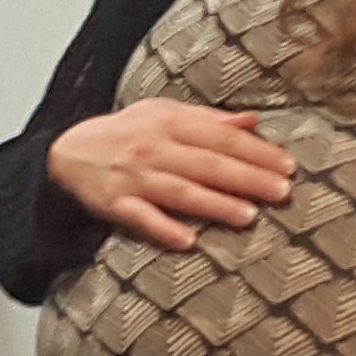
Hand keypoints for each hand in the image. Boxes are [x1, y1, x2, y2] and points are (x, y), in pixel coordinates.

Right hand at [46, 98, 293, 252]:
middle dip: (246, 178)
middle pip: (206, 164)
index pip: (220, 137)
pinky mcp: (114, 204)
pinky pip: (140, 218)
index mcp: (168, 122)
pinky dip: (162, 229)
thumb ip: (208, 120)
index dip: (256, 151)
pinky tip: (186, 241)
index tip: (287, 166)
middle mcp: (152, 148)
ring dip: (214, 204)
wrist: (68, 152)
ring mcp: (133, 178)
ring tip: (247, 216)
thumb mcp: (163, 114)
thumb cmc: (126, 134)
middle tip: (281, 192)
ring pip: (179, 191)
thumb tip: (253, 121)